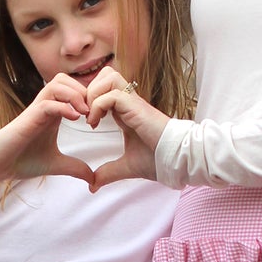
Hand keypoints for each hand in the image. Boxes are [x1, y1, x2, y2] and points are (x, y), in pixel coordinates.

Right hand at [0, 75, 91, 214]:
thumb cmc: (21, 160)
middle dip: (84, 91)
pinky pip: (48, 102)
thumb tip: (93, 178)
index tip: (100, 115)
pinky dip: (64, 107)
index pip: (72, 89)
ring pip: (58, 84)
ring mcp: (36, 109)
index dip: (89, 96)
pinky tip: (75, 119)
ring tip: (85, 114)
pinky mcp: (28, 117)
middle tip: (95, 111)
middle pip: (66, 79)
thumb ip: (75, 167)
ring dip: (76, 95)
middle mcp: (44, 106)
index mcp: (52, 112)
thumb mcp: (56, 165)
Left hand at [82, 69, 167, 189]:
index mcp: (127, 111)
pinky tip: (96, 123)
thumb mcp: (126, 167)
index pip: (106, 89)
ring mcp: (133, 102)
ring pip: (108, 77)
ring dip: (93, 95)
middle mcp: (129, 102)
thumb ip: (109, 173)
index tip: (89, 123)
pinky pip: (111, 94)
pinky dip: (98, 105)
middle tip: (86, 114)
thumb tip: (93, 186)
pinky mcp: (136, 106)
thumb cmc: (158, 159)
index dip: (92, 100)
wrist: (175, 159)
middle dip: (90, 90)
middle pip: (106, 75)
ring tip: (91, 117)